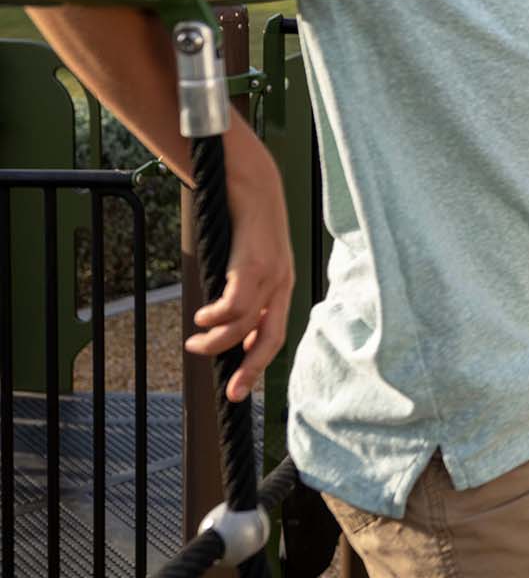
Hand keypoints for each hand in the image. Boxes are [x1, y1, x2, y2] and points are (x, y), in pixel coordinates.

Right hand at [186, 133, 293, 402]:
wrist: (253, 184)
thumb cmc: (245, 224)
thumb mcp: (248, 261)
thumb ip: (241, 288)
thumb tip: (222, 320)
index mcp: (284, 288)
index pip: (276, 334)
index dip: (259, 361)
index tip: (240, 385)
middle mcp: (283, 285)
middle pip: (271, 340)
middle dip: (250, 369)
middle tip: (232, 393)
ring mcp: (272, 276)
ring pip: (245, 325)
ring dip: (216, 341)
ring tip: (195, 342)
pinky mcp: (254, 264)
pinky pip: (235, 304)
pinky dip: (215, 317)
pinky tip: (201, 317)